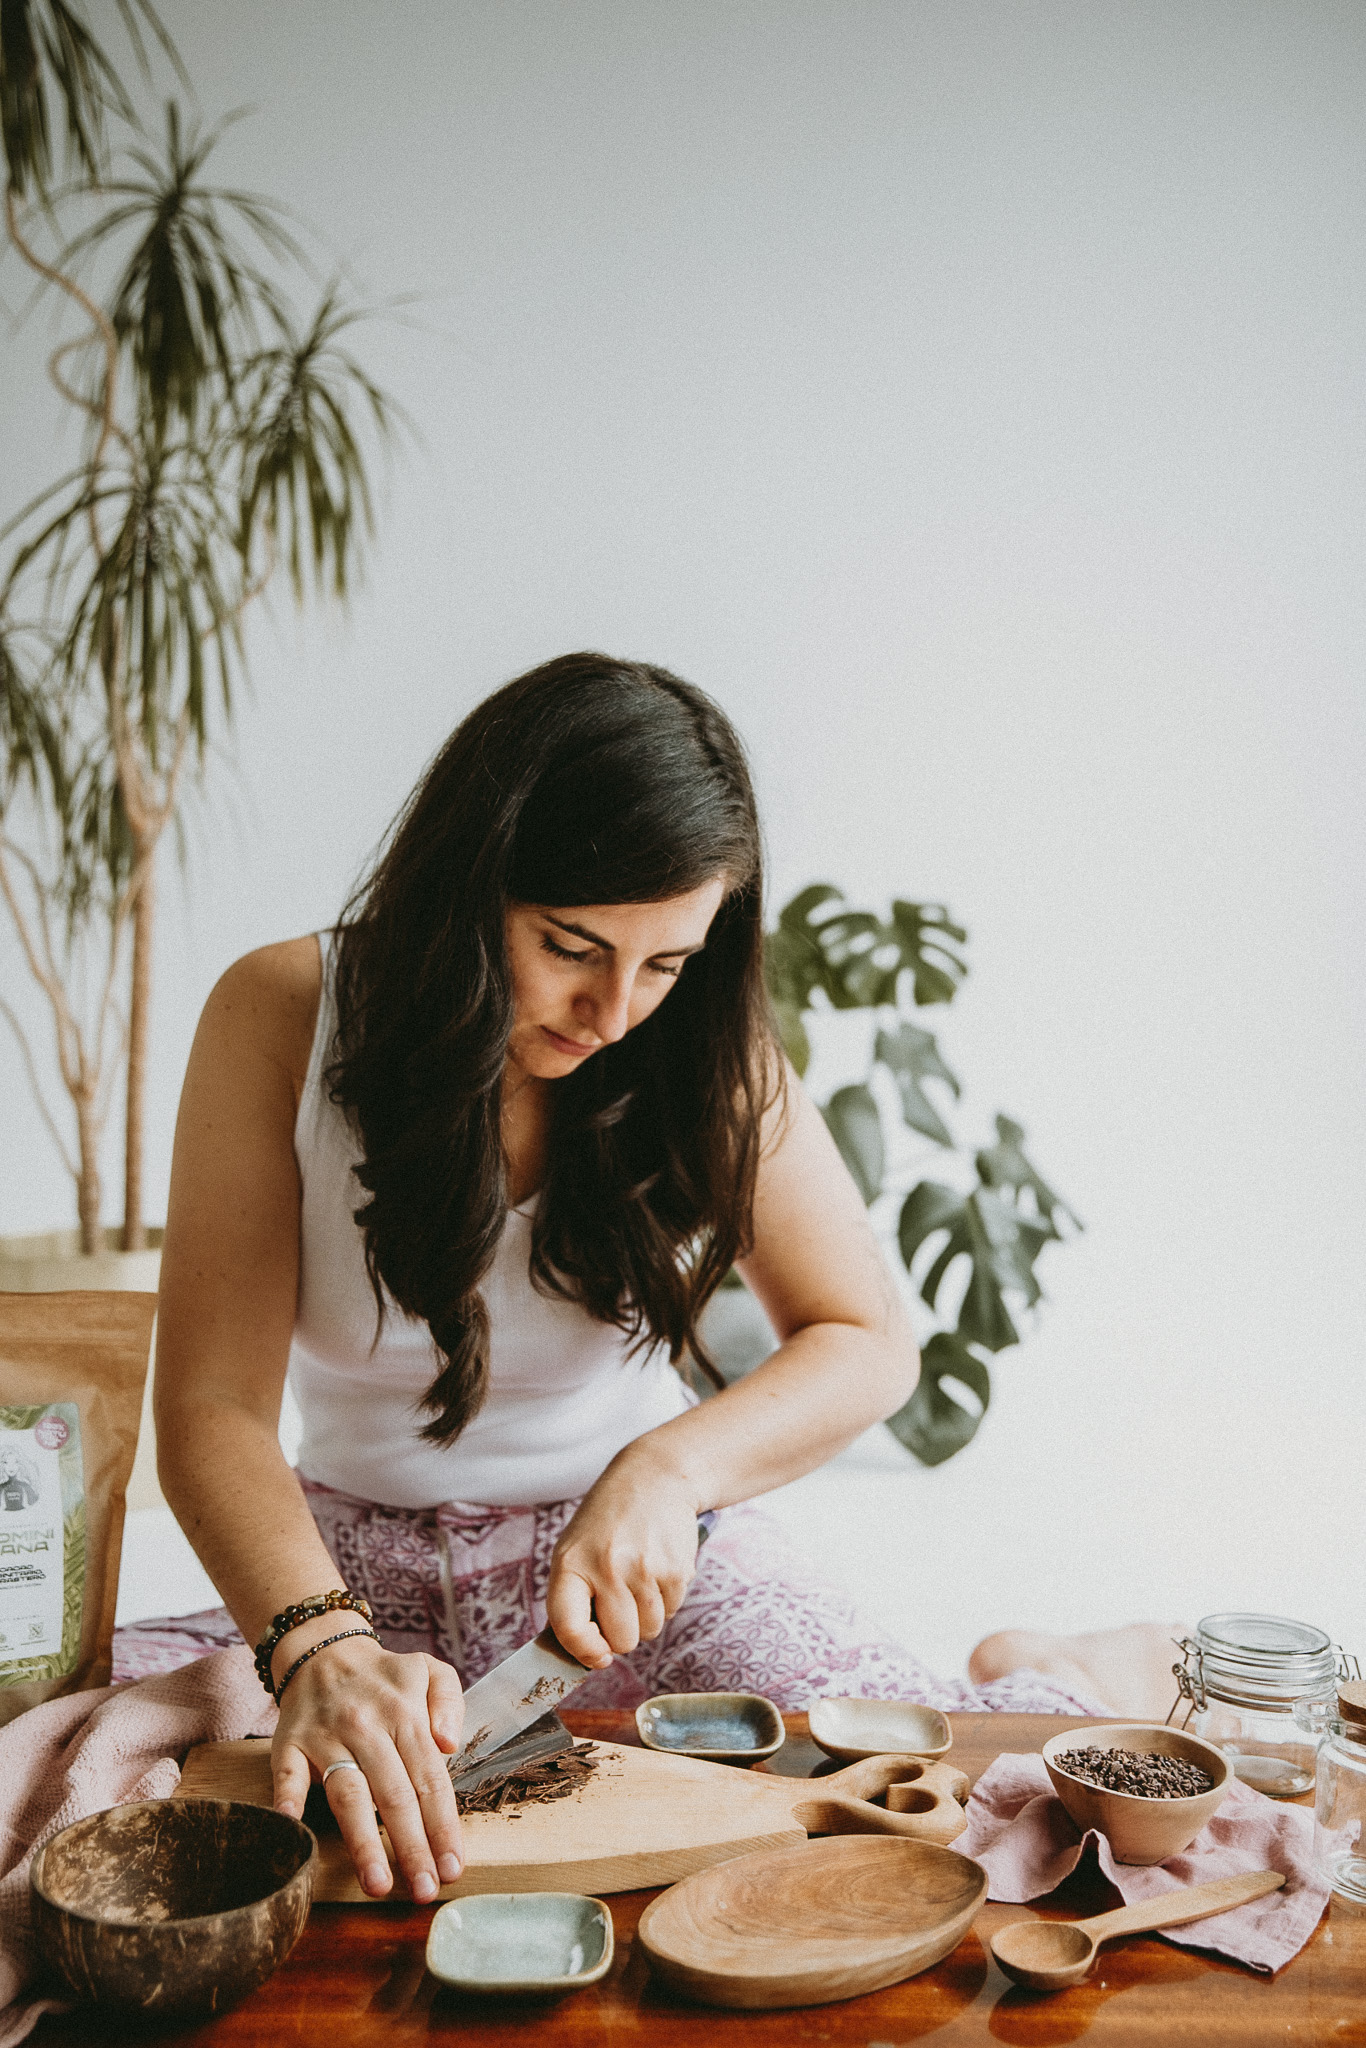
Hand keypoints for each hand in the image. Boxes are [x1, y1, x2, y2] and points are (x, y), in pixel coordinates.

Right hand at [270, 1624, 464, 1899]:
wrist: (323, 1650)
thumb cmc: (385, 1675)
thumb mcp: (430, 1670)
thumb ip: (450, 1701)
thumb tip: (450, 1743)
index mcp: (405, 1714)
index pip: (429, 1779)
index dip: (443, 1826)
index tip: (453, 1867)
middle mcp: (367, 1727)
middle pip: (393, 1795)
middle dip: (412, 1846)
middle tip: (424, 1890)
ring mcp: (326, 1736)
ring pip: (348, 1794)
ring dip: (363, 1841)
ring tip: (378, 1884)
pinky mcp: (290, 1743)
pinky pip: (287, 1774)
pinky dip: (289, 1798)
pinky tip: (294, 1827)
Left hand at [546, 1450, 700, 1665]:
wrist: (655, 1477)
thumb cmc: (608, 1522)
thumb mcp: (575, 1549)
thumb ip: (574, 1598)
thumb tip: (585, 1654)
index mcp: (571, 1563)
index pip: (570, 1627)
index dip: (584, 1652)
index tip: (597, 1657)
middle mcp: (607, 1567)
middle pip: (621, 1640)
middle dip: (623, 1631)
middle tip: (621, 1601)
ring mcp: (644, 1569)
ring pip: (650, 1631)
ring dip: (646, 1615)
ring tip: (639, 1577)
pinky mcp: (677, 1570)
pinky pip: (672, 1611)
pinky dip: (666, 1599)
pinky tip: (658, 1568)